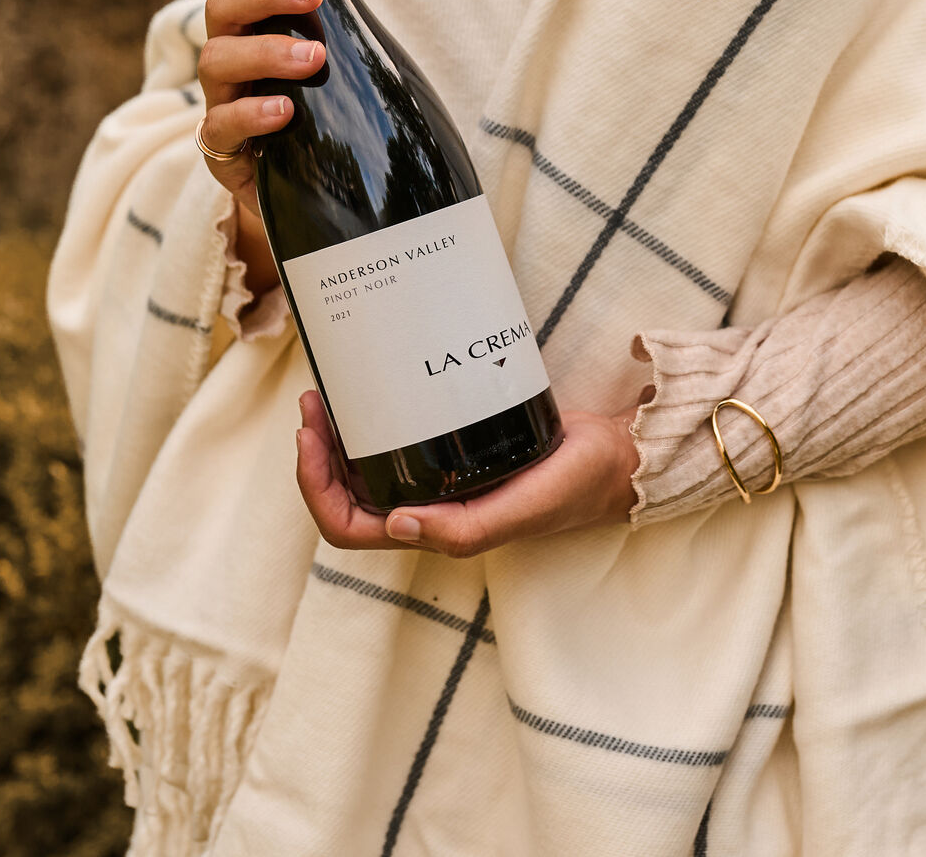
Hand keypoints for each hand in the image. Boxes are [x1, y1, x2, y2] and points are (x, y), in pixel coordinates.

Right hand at [192, 0, 324, 213]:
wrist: (311, 199)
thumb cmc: (325, 117)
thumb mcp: (334, 63)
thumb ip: (333, 24)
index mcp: (254, 24)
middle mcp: (229, 53)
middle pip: (224, 3)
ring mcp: (221, 100)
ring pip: (221, 60)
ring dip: (269, 53)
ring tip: (312, 60)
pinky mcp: (222, 149)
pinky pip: (223, 126)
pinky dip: (253, 114)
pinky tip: (284, 111)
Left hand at [295, 391, 640, 557]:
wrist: (613, 459)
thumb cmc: (574, 486)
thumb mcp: (526, 506)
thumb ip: (468, 528)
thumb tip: (397, 525)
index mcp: (437, 532)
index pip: (348, 528)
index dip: (317, 488)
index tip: (312, 436)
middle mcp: (427, 512)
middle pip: (343, 498)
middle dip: (315, 456)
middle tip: (314, 404)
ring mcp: (436, 486)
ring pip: (361, 474)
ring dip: (334, 441)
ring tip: (328, 395)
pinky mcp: (449, 457)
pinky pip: (391, 450)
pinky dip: (367, 427)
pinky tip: (369, 394)